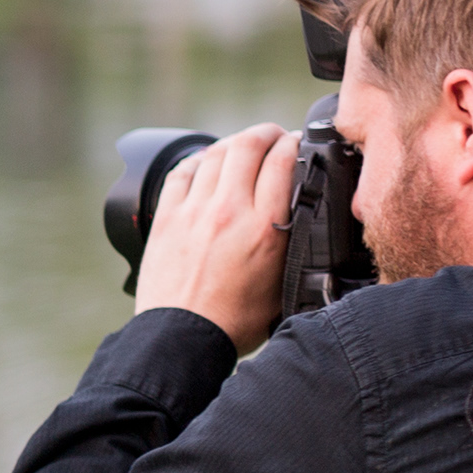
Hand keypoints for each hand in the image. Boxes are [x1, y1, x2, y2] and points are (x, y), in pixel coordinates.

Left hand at [136, 121, 296, 356]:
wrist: (183, 340)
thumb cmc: (234, 322)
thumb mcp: (283, 283)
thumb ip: (296, 246)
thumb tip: (306, 217)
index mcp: (266, 227)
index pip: (283, 160)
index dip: (293, 143)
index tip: (296, 143)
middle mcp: (229, 211)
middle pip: (248, 145)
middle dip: (265, 133)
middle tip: (272, 136)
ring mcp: (194, 212)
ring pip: (215, 153)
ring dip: (233, 143)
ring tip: (242, 147)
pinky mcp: (166, 218)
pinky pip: (182, 173)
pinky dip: (198, 162)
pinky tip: (205, 164)